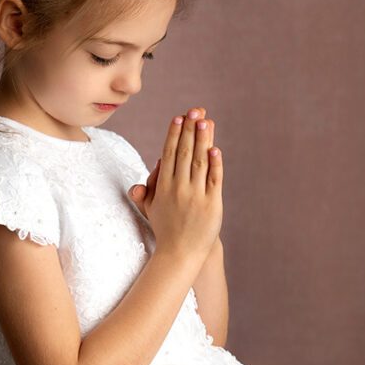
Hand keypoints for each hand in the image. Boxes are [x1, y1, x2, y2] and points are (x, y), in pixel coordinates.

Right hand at [129, 106, 222, 261]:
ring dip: (203, 140)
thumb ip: (148, 185)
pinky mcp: (212, 204)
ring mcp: (196, 196)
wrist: (180, 253)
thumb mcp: (149, 207)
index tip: (179, 118)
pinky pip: (214, 180)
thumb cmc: (165, 228)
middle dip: (189, 130)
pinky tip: (216, 149)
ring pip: (200, 162)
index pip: (169, 154)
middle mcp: (179, 188)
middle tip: (194, 111)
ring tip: (205, 121)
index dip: (174, 135)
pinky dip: (215, 164)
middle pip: (185, 153)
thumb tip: (158, 163)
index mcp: (163, 186)